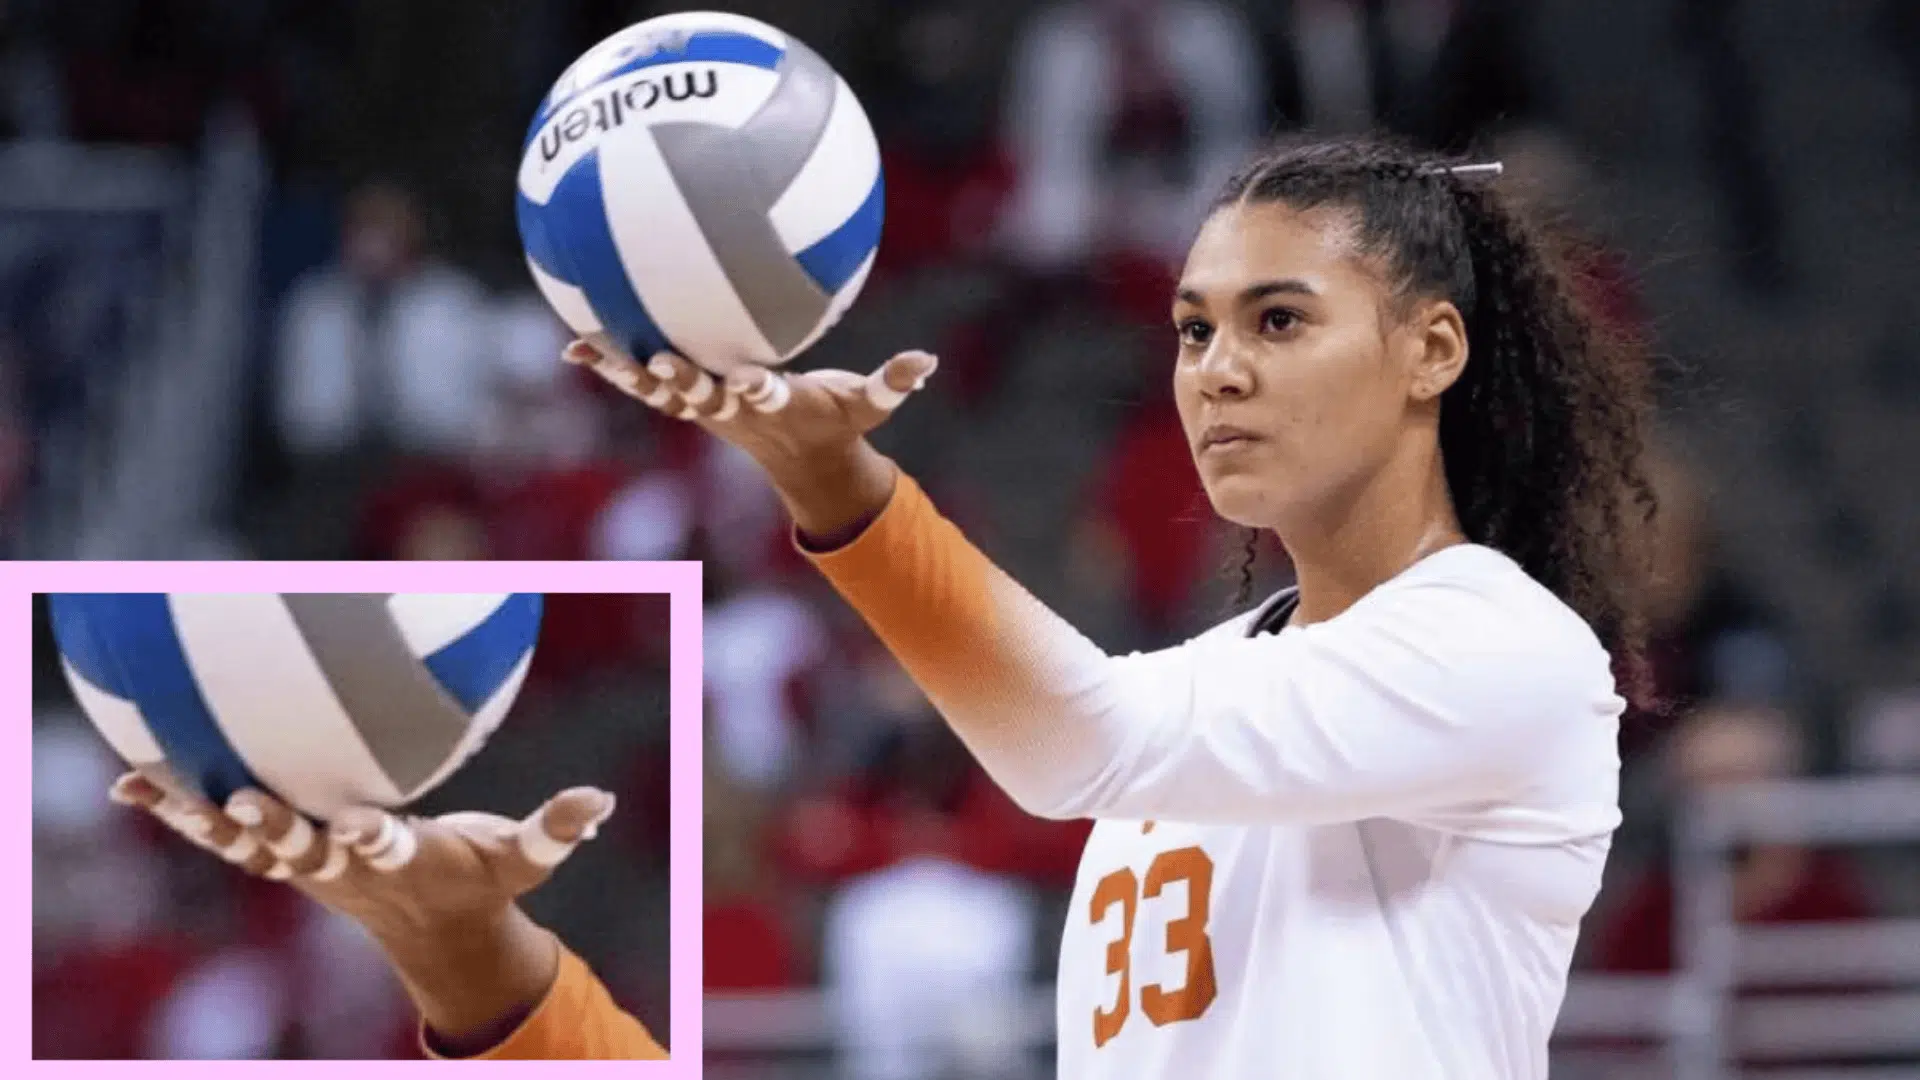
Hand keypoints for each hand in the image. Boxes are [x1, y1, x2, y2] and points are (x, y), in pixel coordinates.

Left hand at [112, 765, 615, 1043]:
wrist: (434, 933)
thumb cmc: (482, 881)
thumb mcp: (525, 858)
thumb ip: (558, 828)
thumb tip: (603, 798)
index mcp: (404, 860)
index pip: (385, 850)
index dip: (371, 838)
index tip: (364, 824)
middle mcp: (345, 866)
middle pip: (303, 850)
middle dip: (276, 829)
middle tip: (245, 799)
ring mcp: (307, 865)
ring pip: (247, 844)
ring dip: (203, 819)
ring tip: (152, 789)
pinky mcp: (282, 856)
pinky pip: (222, 835)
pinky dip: (177, 811)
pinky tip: (131, 783)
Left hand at [564, 336, 936, 543]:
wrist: (803, 462)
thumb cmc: (837, 422)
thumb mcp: (870, 405)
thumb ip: (895, 382)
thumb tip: (929, 361)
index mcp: (776, 405)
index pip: (765, 397)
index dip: (755, 390)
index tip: (750, 379)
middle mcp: (733, 409)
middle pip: (703, 397)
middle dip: (683, 381)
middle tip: (660, 361)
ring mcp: (705, 407)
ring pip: (661, 390)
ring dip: (628, 373)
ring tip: (588, 351)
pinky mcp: (686, 400)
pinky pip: (643, 382)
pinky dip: (610, 366)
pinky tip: (573, 345)